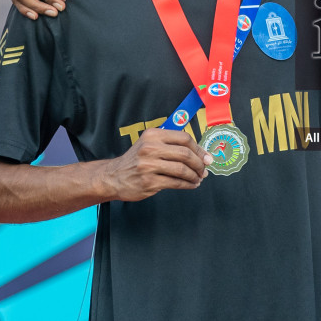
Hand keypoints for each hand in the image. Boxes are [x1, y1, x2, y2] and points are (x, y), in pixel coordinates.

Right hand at [94, 128, 209, 200]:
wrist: (113, 177)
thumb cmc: (137, 160)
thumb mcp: (150, 144)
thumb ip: (173, 146)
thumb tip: (203, 155)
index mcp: (153, 135)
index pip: (184, 138)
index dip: (199, 149)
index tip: (207, 157)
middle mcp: (150, 148)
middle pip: (185, 154)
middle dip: (199, 164)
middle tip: (204, 170)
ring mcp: (148, 165)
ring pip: (182, 170)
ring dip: (195, 176)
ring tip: (198, 179)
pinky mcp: (149, 181)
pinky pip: (176, 183)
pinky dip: (188, 184)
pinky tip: (191, 185)